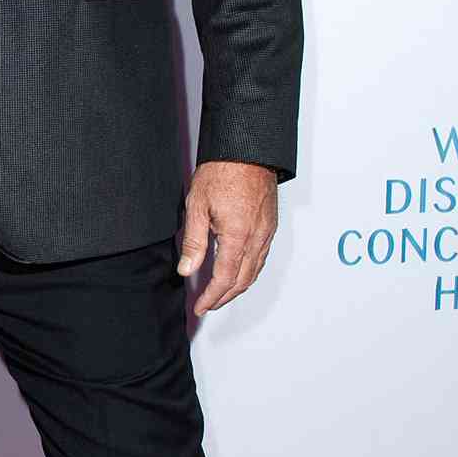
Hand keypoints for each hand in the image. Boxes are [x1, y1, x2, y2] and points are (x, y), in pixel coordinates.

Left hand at [177, 161, 277, 316]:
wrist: (248, 150)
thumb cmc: (222, 172)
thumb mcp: (197, 206)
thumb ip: (193, 242)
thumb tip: (187, 270)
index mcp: (237, 236)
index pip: (224, 279)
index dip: (211, 297)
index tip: (201, 306)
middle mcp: (257, 238)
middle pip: (242, 280)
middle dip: (224, 297)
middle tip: (208, 304)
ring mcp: (267, 232)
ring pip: (255, 271)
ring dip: (238, 287)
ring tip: (221, 294)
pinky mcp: (271, 226)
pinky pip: (262, 257)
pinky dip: (249, 272)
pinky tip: (238, 271)